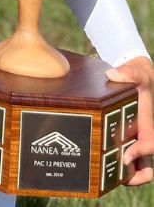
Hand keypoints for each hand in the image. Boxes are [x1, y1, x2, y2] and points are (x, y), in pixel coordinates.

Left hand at [106, 56, 153, 185]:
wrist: (135, 78)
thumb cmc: (138, 78)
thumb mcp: (135, 73)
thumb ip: (127, 73)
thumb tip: (112, 74)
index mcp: (148, 127)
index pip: (150, 146)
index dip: (139, 153)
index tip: (125, 155)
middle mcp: (142, 138)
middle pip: (146, 167)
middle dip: (135, 176)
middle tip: (118, 175)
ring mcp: (134, 141)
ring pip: (135, 168)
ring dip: (125, 174)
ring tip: (108, 175)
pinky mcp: (125, 140)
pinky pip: (124, 159)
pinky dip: (116, 165)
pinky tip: (100, 161)